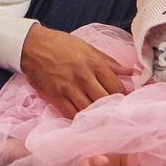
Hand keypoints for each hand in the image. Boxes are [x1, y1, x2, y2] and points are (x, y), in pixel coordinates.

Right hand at [19, 24, 134, 117]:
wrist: (33, 46)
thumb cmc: (62, 45)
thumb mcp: (88, 48)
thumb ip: (110, 62)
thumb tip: (132, 71)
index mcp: (94, 63)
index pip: (117, 87)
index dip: (124, 97)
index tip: (125, 102)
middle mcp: (83, 77)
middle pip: (105, 101)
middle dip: (112, 109)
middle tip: (116, 114)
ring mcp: (69, 88)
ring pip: (89, 110)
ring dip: (96, 116)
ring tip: (101, 119)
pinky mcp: (55, 97)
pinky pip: (71, 114)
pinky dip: (79, 119)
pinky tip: (84, 120)